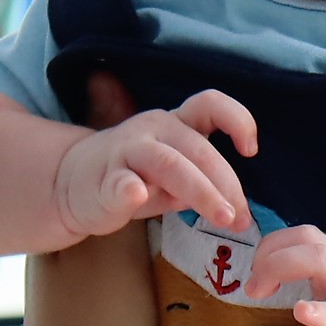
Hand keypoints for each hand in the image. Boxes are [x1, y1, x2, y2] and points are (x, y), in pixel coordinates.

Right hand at [50, 88, 259, 239]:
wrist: (73, 184)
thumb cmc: (136, 176)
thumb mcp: (178, 176)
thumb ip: (205, 181)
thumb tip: (235, 206)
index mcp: (177, 124)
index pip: (210, 106)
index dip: (237, 120)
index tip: (251, 150)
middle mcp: (154, 130)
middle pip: (199, 150)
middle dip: (227, 185)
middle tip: (241, 220)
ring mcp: (126, 152)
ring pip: (169, 164)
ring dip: (201, 191)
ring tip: (222, 217)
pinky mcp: (103, 181)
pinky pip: (118, 181)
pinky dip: (128, 188)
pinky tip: (137, 195)